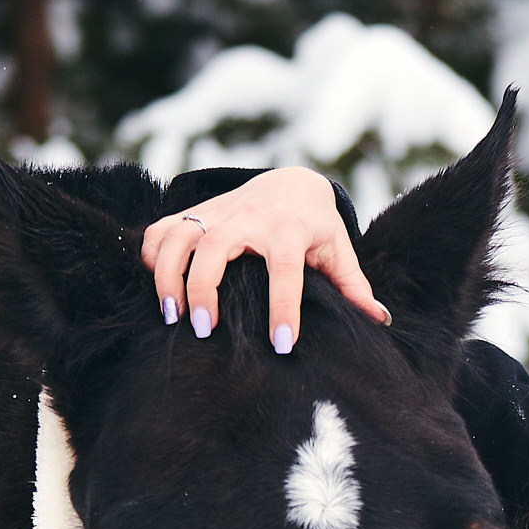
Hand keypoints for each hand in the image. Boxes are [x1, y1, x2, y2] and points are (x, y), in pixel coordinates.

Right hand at [140, 166, 389, 352]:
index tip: (281, 344)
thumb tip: (379, 320)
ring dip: (167, 276)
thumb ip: (354, 287)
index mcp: (289, 230)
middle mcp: (248, 218)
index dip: (283, 307)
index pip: (284, 270)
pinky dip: (149, 256)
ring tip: (171, 315)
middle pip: (215, 250)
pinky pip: (159, 231)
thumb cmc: (316, 227)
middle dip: (204, 290)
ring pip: (178, 237)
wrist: (290, 184)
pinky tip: (155, 287)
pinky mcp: (193, 213)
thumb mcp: (339, 251)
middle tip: (204, 331)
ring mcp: (215, 213)